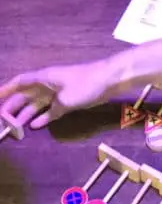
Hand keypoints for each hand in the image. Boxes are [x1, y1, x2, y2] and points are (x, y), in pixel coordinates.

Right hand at [0, 58, 118, 129]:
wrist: (109, 80)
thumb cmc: (86, 84)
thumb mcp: (66, 99)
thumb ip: (51, 108)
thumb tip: (40, 118)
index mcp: (44, 78)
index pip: (20, 82)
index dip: (6, 89)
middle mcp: (47, 84)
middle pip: (26, 94)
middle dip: (13, 105)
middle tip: (3, 118)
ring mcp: (58, 92)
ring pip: (36, 103)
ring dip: (26, 113)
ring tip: (15, 126)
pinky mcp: (67, 100)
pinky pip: (50, 110)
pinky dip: (42, 117)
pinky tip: (34, 126)